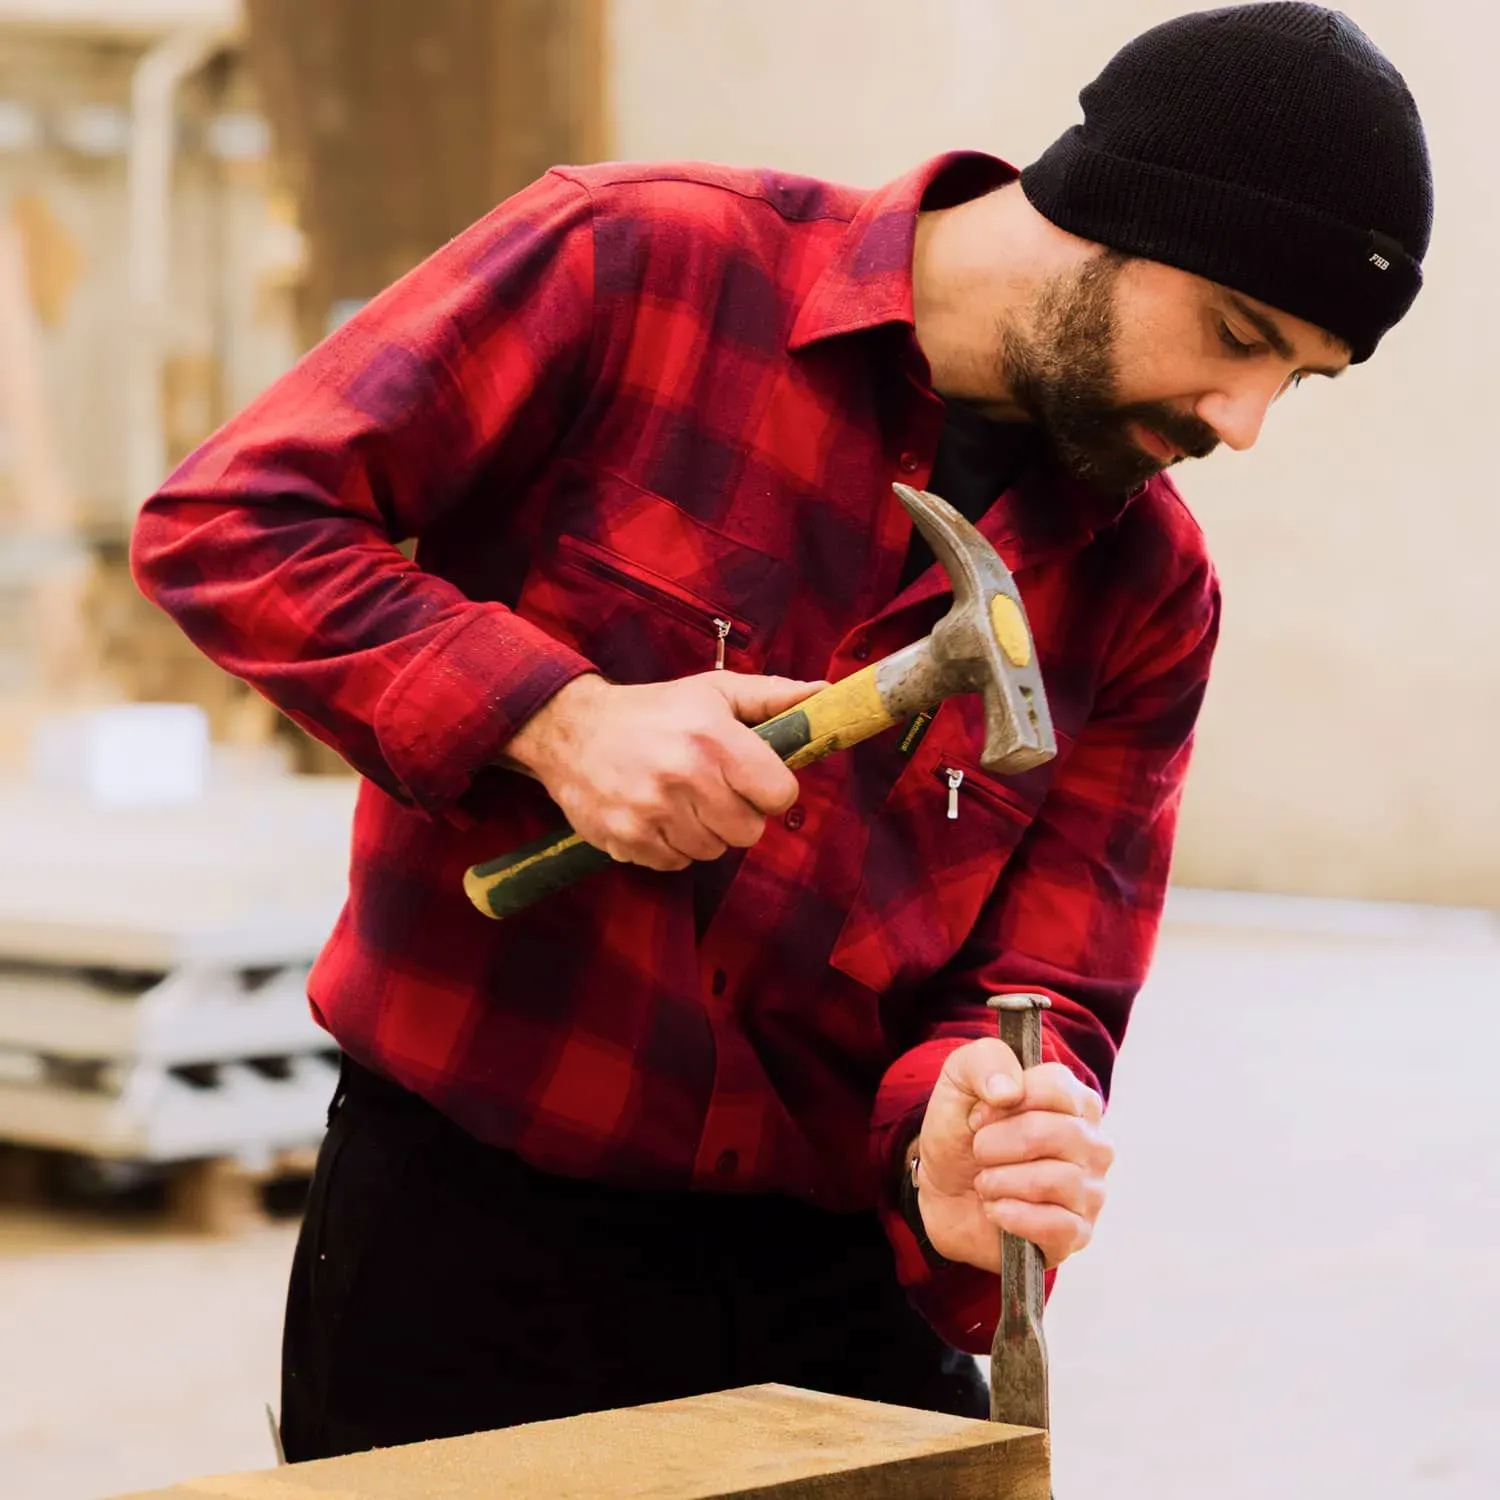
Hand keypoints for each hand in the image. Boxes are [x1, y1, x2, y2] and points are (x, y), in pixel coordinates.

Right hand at [505, 671, 824, 870]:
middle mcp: (684, 775)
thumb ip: (772, 696)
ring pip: (714, 851)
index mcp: (713, 737)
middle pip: (749, 832)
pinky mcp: (628, 839)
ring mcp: (653, 811)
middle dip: (738, 814)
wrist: (572, 730)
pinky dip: (673, 845)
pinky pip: (676, 863)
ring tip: (682, 800)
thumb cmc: (654, 710)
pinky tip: (658, 815)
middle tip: (713, 790)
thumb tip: (824, 694)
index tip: (753, 779)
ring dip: (705, 832)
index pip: (780, 794)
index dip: (771, 790)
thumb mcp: (713, 692)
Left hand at [912, 1037, 1112, 1271]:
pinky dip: (1012, 1216)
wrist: (940, 1189)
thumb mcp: (960, 1079)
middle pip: (1056, 1134)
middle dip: (998, 1144)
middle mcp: (1091, 1143)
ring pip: (1056, 1182)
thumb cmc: (962, 1130)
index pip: (1059, 1088)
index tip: (977, 1116)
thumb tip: (1009, 1091)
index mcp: (1073, 1099)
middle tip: (978, 1152)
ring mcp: (1090, 1191)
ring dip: (1001, 1182)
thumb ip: (986, 1061)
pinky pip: (1057, 1226)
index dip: (1006, 1102)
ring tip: (985, 1182)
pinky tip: (997, 1209)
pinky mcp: (1077, 1234)